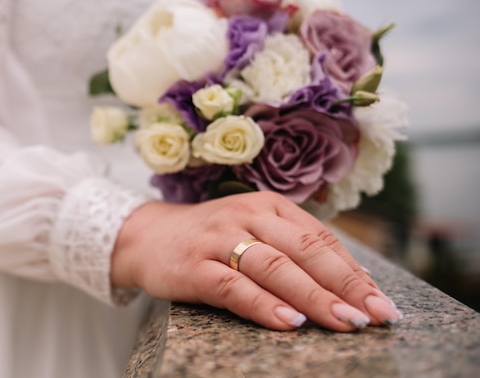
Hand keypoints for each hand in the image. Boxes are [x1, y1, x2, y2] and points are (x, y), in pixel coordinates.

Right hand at [112, 191, 401, 331]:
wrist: (148, 236)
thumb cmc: (211, 238)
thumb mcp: (254, 231)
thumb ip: (294, 248)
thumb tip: (352, 281)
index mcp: (268, 205)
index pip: (320, 238)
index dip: (353, 271)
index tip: (380, 301)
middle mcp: (246, 216)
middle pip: (303, 251)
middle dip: (343, 285)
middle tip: (375, 315)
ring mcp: (219, 240)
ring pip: (273, 267)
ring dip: (312, 297)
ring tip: (343, 322)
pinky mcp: (195, 267)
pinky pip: (234, 287)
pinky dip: (263, 305)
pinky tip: (288, 323)